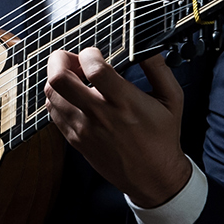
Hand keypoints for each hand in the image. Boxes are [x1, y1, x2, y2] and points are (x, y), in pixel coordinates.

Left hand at [44, 48, 191, 207]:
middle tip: (73, 59)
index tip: (96, 54)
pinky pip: (52, 111)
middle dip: (60, 59)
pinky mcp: (75, 140)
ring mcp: (83, 129)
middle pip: (59, 80)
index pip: (94, 70)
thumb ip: (159, 68)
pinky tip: (73, 96)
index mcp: (125, 102)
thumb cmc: (163, 137)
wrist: (153, 177)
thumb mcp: (172, 99)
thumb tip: (145, 45)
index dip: (89, 53)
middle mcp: (100, 115)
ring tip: (74, 77)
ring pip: (51, 94)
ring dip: (57, 78)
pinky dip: (57, 97)